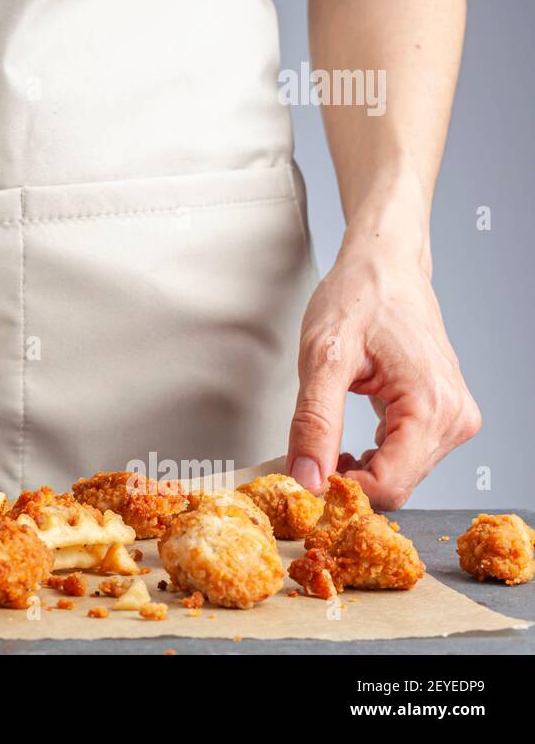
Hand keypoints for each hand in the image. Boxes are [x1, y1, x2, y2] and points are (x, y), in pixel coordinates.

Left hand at [286, 232, 480, 509]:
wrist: (384, 266)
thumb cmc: (360, 297)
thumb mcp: (322, 358)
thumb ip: (314, 422)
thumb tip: (308, 477)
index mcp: (433, 406)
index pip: (390, 486)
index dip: (342, 491)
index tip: (304, 477)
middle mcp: (454, 417)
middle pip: (397, 486)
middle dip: (348, 482)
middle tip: (305, 460)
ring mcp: (452, 417)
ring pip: (400, 476)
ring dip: (358, 471)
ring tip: (323, 447)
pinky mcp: (441, 415)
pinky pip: (404, 458)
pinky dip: (370, 459)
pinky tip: (344, 444)